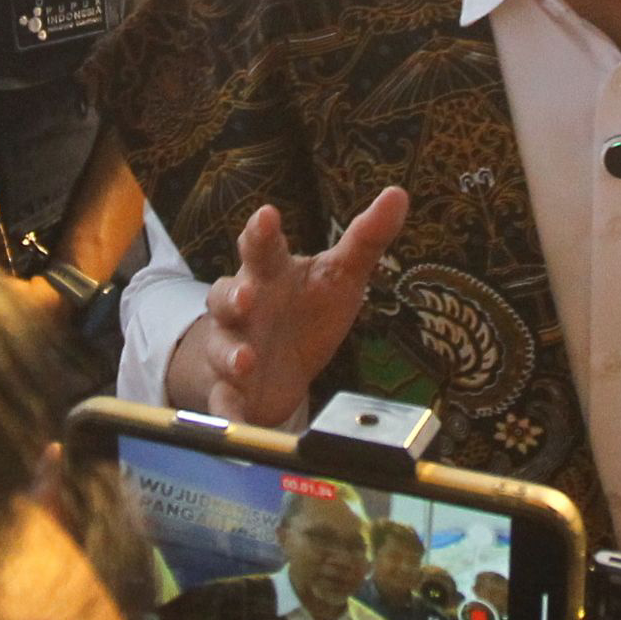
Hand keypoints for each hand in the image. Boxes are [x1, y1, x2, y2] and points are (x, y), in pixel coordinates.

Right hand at [162, 188, 409, 426]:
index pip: (261, 247)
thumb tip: (398, 194)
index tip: (267, 216)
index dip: (261, 231)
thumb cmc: (308, 307)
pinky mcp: (233, 391)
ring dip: (231, 355)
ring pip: (222, 348)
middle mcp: (244, 308)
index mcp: (270, 273)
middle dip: (233, 294)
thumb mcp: (340, 274)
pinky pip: (224, 403)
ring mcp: (233, 349)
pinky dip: (226, 415)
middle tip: (247, 295)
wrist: (279, 366)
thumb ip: (367, 237)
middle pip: (226, 294)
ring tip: (246, 361)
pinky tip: (234, 426)